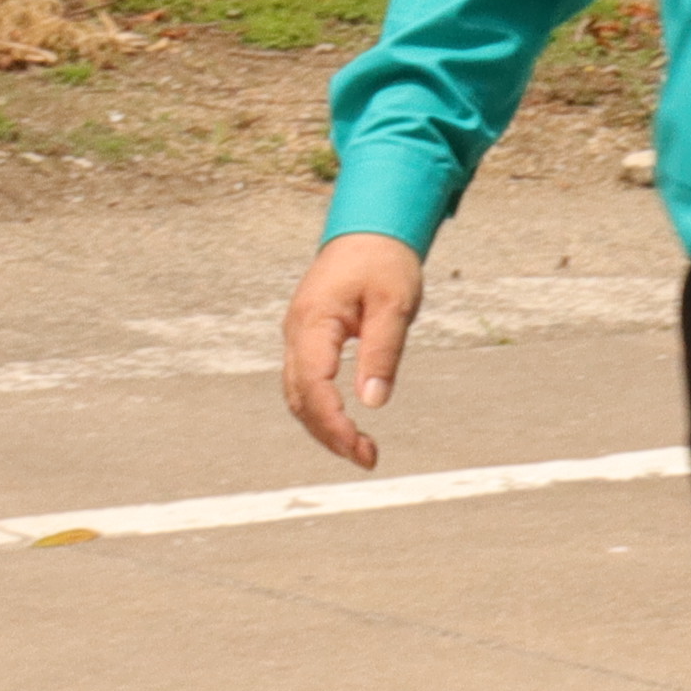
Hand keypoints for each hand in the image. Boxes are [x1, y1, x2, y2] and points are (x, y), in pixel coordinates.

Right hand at [281, 231, 426, 469]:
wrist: (368, 232)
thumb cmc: (383, 262)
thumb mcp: (394, 304)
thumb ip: (382, 351)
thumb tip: (373, 400)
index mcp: (313, 322)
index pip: (313, 384)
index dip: (332, 421)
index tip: (359, 447)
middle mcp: (296, 333)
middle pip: (299, 397)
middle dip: (328, 433)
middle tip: (367, 458)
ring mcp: (297, 337)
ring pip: (298, 395)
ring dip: (323, 426)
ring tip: (361, 450)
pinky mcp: (307, 340)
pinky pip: (304, 383)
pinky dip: (321, 409)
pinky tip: (346, 425)